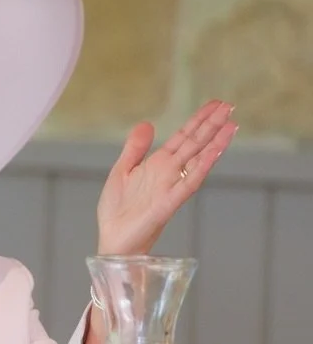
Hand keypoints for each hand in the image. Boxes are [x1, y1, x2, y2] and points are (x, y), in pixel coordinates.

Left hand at [95, 100, 236, 256]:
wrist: (113, 239)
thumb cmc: (118, 210)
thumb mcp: (121, 171)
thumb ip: (135, 149)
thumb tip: (147, 123)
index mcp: (157, 164)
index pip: (183, 137)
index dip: (198, 120)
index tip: (215, 104)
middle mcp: (168, 172)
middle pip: (194, 143)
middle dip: (211, 124)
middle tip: (230, 105)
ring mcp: (171, 186)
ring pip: (197, 159)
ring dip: (214, 142)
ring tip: (230, 124)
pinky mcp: (170, 202)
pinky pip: (190, 181)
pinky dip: (203, 165)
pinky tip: (215, 151)